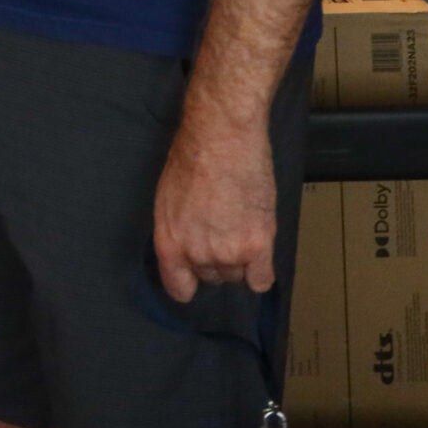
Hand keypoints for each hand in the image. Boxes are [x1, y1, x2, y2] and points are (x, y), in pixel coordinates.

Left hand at [153, 105, 277, 302]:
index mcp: (170, 242)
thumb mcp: (166, 199)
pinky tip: (259, 257)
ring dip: (239, 260)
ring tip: (240, 229)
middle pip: (211, 278)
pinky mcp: (258, 246)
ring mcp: (229, 252)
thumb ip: (176, 231)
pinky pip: (261, 281)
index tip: (193, 276)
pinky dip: (261, 272)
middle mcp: (198, 254)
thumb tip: (186, 249)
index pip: (178, 288)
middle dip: (215, 260)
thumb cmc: (190, 159)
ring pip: (236, 276)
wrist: (222, 139)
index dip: (187, 282)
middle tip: (221, 231)